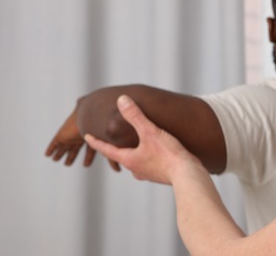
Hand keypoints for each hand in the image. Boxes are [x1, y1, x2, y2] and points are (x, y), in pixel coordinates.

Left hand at [45, 107, 120, 170]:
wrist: (89, 116)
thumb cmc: (100, 130)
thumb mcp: (106, 146)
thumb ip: (111, 158)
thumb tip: (118, 170)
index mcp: (92, 137)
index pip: (90, 150)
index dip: (88, 158)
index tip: (86, 166)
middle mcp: (81, 137)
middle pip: (75, 148)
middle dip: (71, 156)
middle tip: (67, 164)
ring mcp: (71, 135)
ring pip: (65, 146)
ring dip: (60, 153)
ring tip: (56, 159)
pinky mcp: (62, 135)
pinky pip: (55, 143)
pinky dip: (51, 149)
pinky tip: (47, 155)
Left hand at [84, 95, 202, 184]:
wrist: (188, 175)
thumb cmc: (168, 154)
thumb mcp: (150, 131)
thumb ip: (135, 116)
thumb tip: (121, 100)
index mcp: (129, 159)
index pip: (107, 150)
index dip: (96, 142)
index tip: (87, 137)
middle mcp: (136, 169)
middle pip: (122, 157)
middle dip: (118, 148)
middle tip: (113, 140)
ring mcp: (148, 174)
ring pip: (137, 162)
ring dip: (135, 154)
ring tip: (138, 147)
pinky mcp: (161, 175)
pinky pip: (150, 166)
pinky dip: (150, 158)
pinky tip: (157, 155)